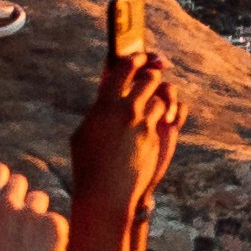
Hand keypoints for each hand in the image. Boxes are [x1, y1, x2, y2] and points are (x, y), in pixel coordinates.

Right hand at [0, 156, 72, 250]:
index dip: (0, 176)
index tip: (1, 185)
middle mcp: (7, 206)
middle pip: (20, 182)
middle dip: (17, 195)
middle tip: (15, 215)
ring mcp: (33, 216)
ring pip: (39, 200)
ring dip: (34, 212)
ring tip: (27, 237)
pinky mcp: (54, 228)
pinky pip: (55, 220)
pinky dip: (50, 232)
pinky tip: (41, 250)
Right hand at [70, 55, 183, 208]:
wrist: (107, 194)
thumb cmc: (88, 165)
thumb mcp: (84, 134)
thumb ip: (98, 111)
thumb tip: (106, 95)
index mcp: (104, 105)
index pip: (123, 68)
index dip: (134, 58)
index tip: (139, 56)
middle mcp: (127, 110)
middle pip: (149, 78)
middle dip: (152, 76)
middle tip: (151, 77)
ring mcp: (144, 124)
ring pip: (161, 98)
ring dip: (158, 100)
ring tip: (150, 108)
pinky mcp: (157, 138)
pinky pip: (167, 117)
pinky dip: (164, 116)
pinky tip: (160, 122)